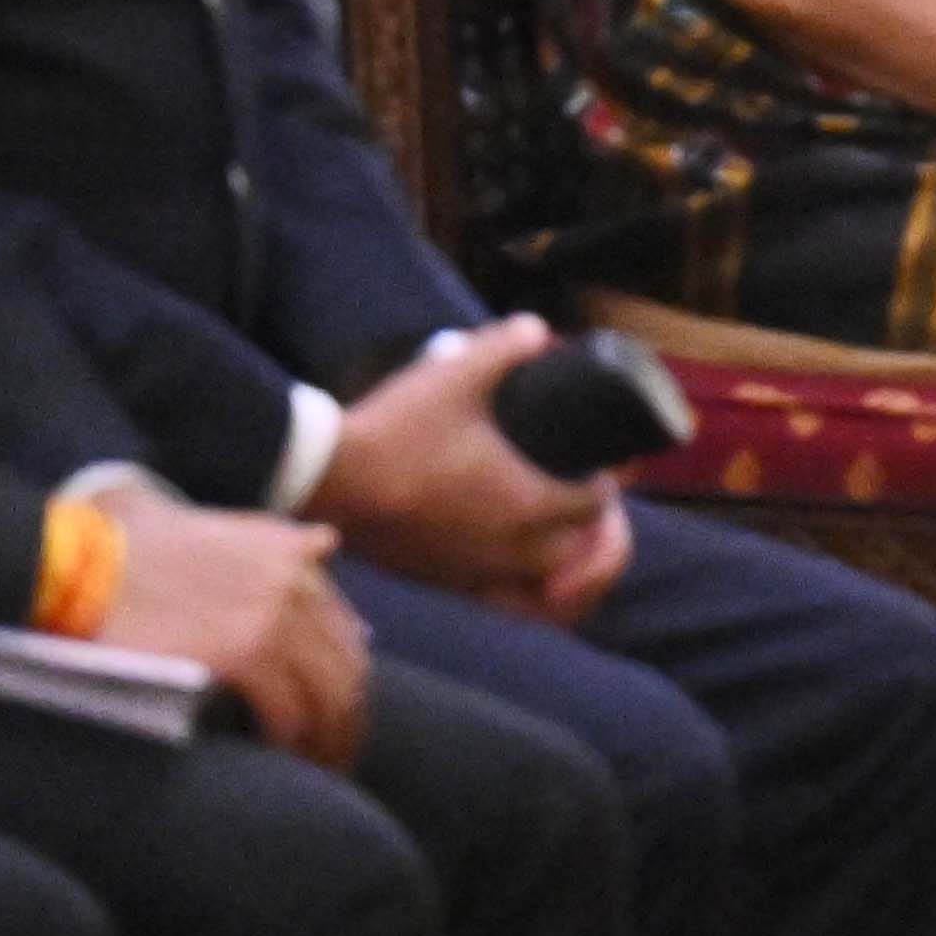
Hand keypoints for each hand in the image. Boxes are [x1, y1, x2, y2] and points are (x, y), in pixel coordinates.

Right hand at [100, 496, 364, 767]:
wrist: (79, 563)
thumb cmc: (129, 548)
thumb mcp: (217, 524)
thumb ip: (273, 538)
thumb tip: (328, 540)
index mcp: (291, 555)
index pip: (344, 630)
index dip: (346, 678)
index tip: (339, 715)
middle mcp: (296, 582)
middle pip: (348, 665)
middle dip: (348, 717)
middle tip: (337, 755)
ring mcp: (275, 616)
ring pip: (330, 693)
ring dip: (330, 739)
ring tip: (320, 771)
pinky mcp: (245, 651)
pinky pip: (290, 711)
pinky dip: (294, 742)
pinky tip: (285, 762)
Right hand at [307, 319, 629, 619]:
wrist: (325, 479)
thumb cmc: (395, 428)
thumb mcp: (457, 373)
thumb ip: (505, 345)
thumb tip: (540, 329)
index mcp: (527, 503)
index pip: (595, 505)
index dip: (610, 482)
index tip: (607, 463)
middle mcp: (509, 549)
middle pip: (584, 551)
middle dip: (600, 525)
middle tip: (592, 495)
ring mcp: (474, 573)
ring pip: (549, 589)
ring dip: (573, 568)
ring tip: (572, 539)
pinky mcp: (442, 584)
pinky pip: (504, 605)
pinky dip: (530, 596)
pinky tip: (529, 576)